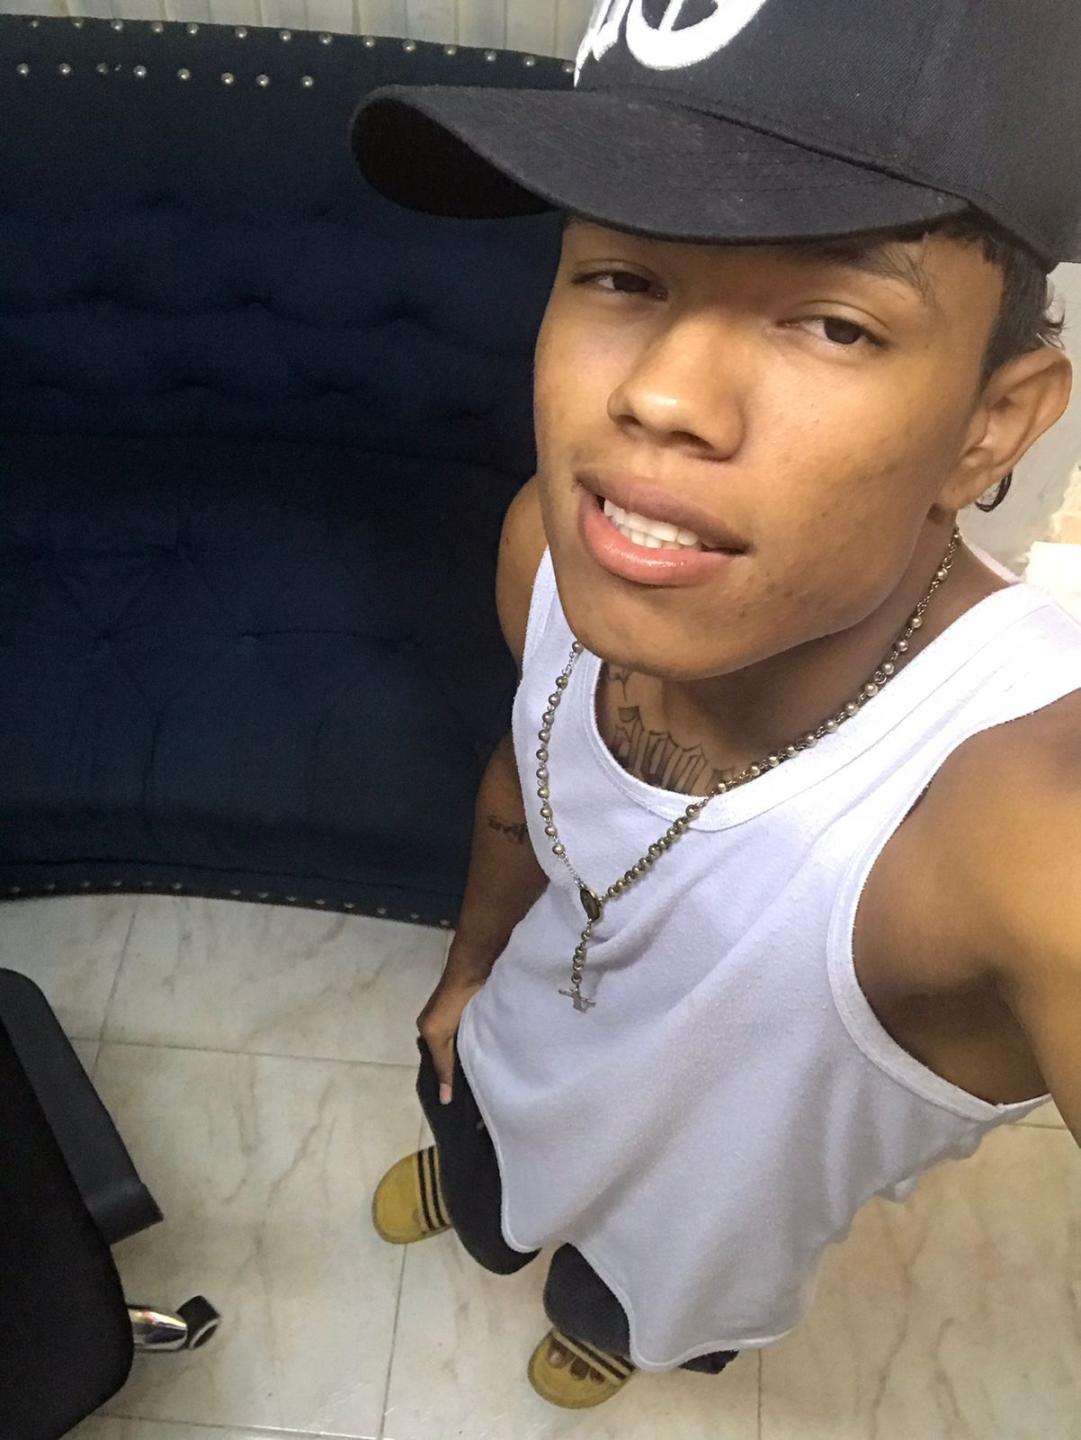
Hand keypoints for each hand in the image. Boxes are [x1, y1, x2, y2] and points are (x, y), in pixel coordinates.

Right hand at [417, 970, 486, 1104]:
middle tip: (479, 1093)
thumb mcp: (439, 1034)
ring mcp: (465, 1018)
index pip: (438, 1061)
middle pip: (453, 1053)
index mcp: (430, 1029)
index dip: (446, 1078)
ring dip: (477, 1058)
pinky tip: (496, 1058)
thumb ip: (443, 1064)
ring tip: (489, 1081)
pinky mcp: (482, 1012)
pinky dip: (487, 1045)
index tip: (459, 1100)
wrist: (475, 969)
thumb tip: (444, 1100)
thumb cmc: (451, 1001)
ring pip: (469, 1045)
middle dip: (462, 1069)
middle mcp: (445, 1025)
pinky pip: (483, 1034)